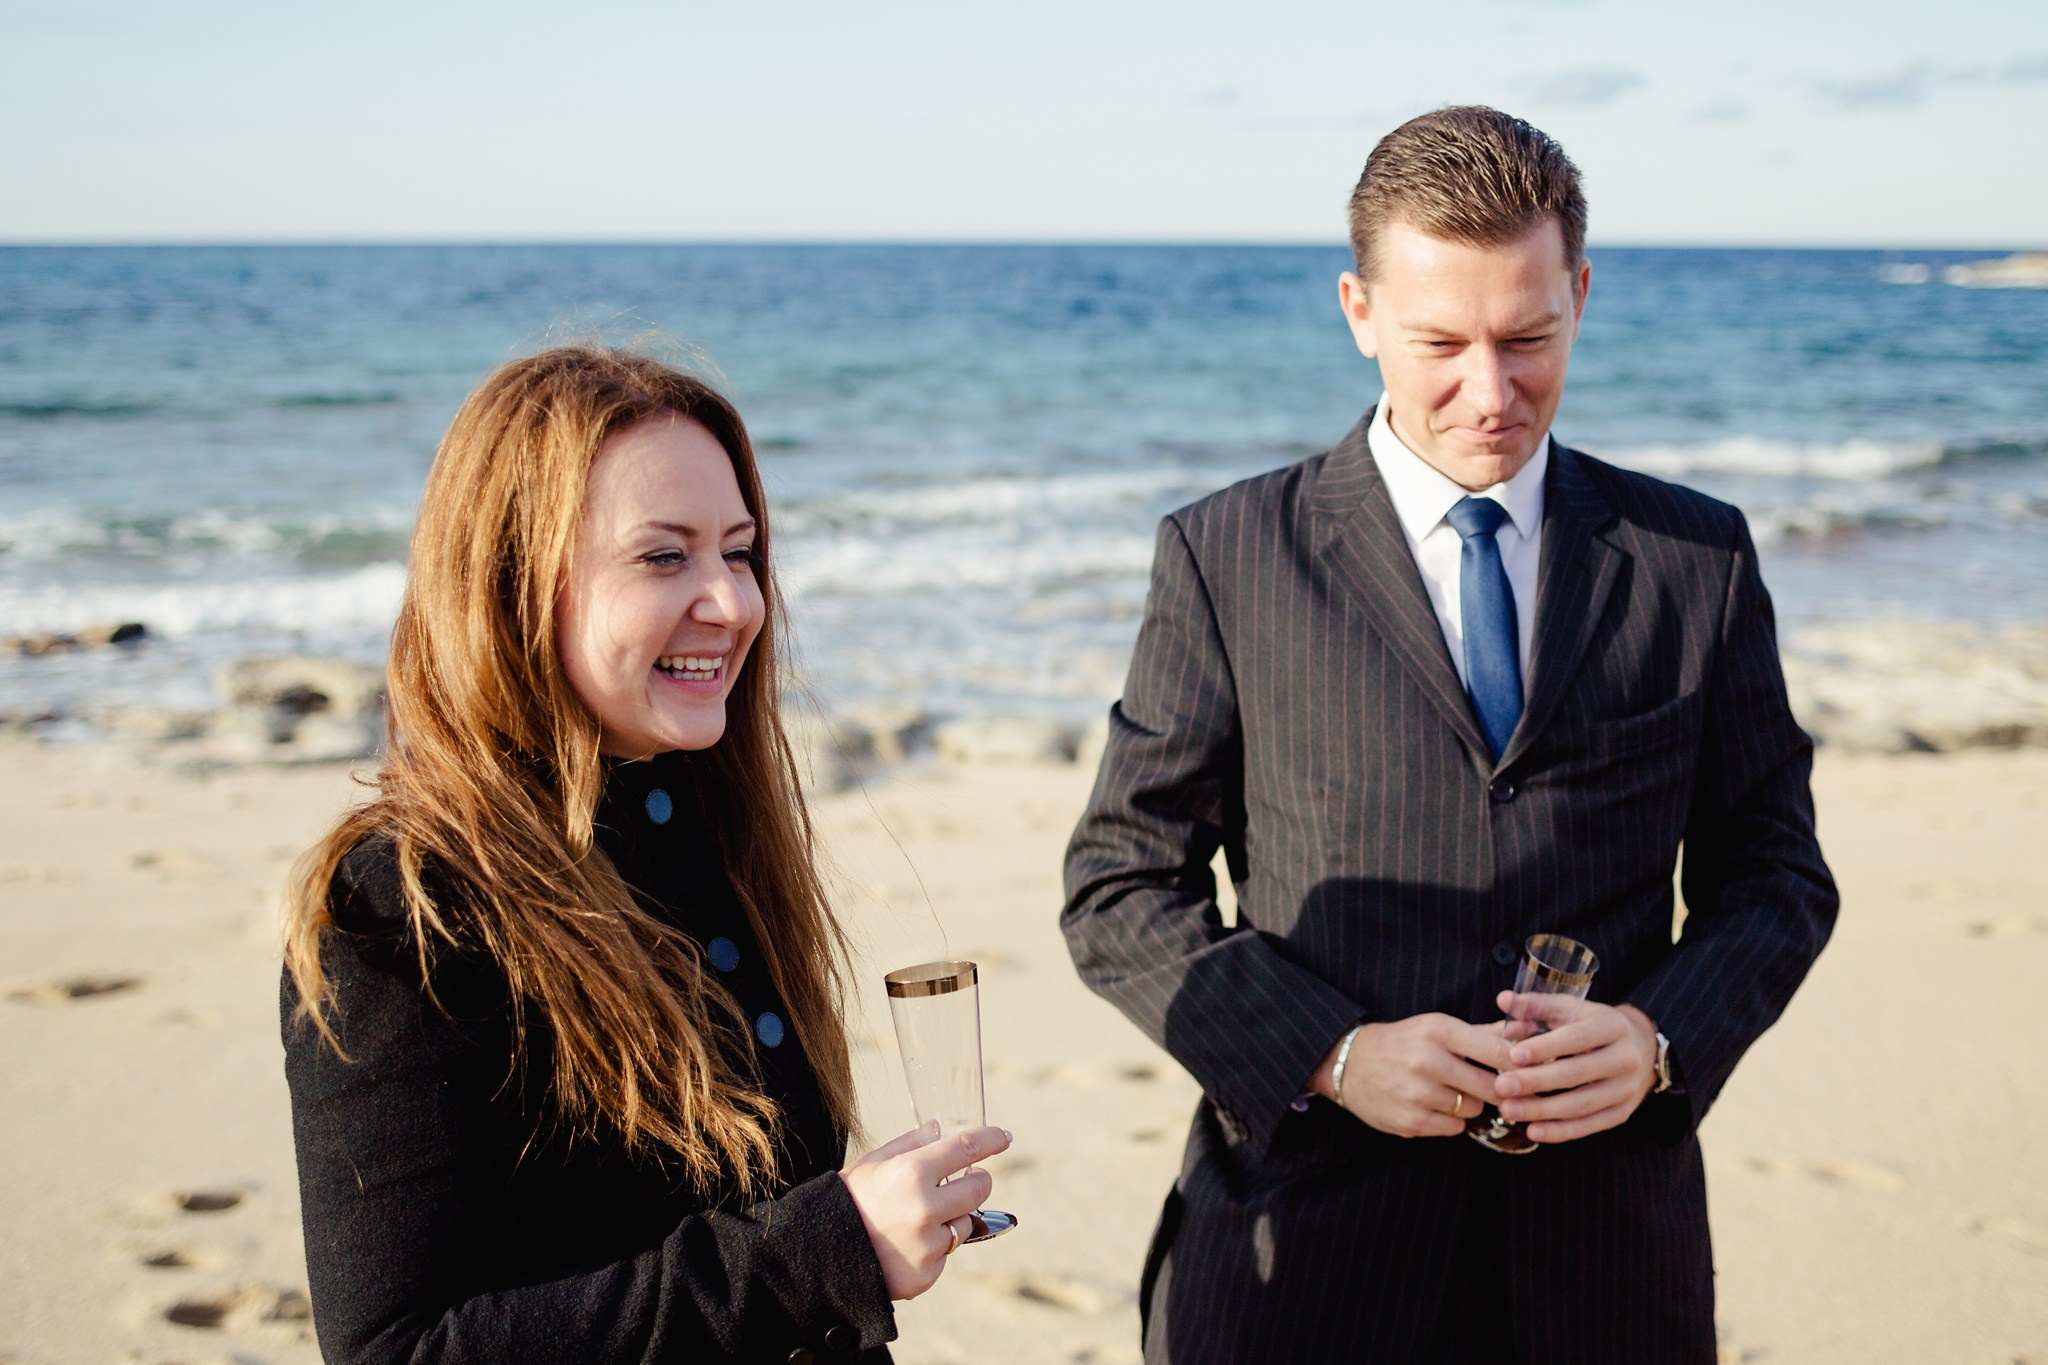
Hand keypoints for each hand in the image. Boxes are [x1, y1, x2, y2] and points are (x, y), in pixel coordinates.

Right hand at [841, 1122, 1010, 1299]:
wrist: (820, 1257)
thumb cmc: (848, 1202)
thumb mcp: (873, 1163)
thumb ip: (911, 1144)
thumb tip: (940, 1129)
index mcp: (911, 1173)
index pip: (966, 1148)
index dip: (990, 1140)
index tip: (1003, 1137)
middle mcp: (924, 1209)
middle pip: (980, 1188)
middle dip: (976, 1181)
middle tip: (962, 1180)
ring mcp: (928, 1245)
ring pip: (965, 1223)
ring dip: (951, 1218)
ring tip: (915, 1220)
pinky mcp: (927, 1274)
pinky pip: (946, 1254)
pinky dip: (933, 1247)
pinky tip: (905, 1244)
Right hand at [1314, 1015, 1513, 1138]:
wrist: (1349, 1064)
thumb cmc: (1402, 1042)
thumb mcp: (1437, 1027)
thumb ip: (1483, 1033)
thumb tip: (1528, 1032)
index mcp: (1438, 1031)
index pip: (1497, 1051)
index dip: (1520, 1065)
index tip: (1530, 1071)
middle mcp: (1428, 1061)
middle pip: (1491, 1087)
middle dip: (1498, 1090)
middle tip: (1497, 1088)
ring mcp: (1418, 1094)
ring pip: (1472, 1109)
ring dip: (1469, 1103)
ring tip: (1451, 1091)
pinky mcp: (1410, 1121)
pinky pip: (1453, 1127)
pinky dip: (1450, 1119)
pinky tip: (1434, 1105)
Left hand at [1491, 994, 1658, 1143]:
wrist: (1640, 1048)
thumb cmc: (1593, 1025)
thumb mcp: (1573, 1009)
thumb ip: (1538, 1005)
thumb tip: (1503, 1000)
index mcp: (1612, 1026)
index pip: (1577, 1038)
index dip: (1545, 1048)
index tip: (1513, 1055)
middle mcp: (1625, 1058)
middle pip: (1577, 1073)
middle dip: (1536, 1081)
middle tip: (1501, 1086)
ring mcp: (1626, 1089)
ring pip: (1582, 1104)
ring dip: (1542, 1110)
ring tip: (1508, 1109)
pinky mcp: (1622, 1113)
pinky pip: (1589, 1125)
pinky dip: (1560, 1131)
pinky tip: (1532, 1130)